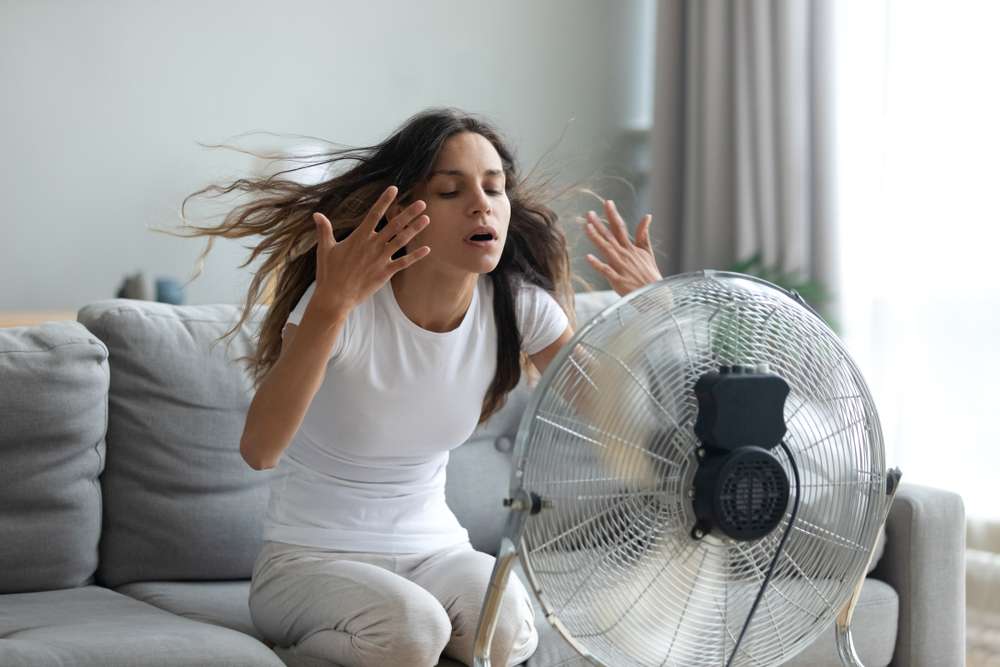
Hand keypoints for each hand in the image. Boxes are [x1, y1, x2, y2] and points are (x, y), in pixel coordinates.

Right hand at [310, 185, 430, 315]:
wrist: (335, 296)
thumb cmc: (329, 272)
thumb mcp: (325, 249)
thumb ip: (324, 230)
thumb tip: (317, 214)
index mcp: (359, 237)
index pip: (374, 214)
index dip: (384, 201)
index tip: (394, 189)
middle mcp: (372, 245)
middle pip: (394, 225)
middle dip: (408, 213)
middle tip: (422, 203)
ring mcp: (380, 259)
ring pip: (401, 241)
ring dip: (415, 230)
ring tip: (427, 219)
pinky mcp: (385, 273)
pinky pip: (404, 263)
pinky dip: (416, 256)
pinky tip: (427, 249)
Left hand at [583, 199, 661, 296]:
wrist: (655, 295)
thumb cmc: (650, 274)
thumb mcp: (648, 252)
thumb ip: (644, 235)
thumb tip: (647, 216)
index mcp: (631, 248)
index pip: (621, 227)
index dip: (613, 215)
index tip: (607, 202)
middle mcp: (625, 255)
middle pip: (610, 236)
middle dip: (599, 224)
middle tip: (588, 213)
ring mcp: (621, 267)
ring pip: (606, 250)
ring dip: (596, 238)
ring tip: (587, 227)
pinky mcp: (618, 280)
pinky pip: (606, 271)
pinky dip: (598, 264)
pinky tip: (588, 257)